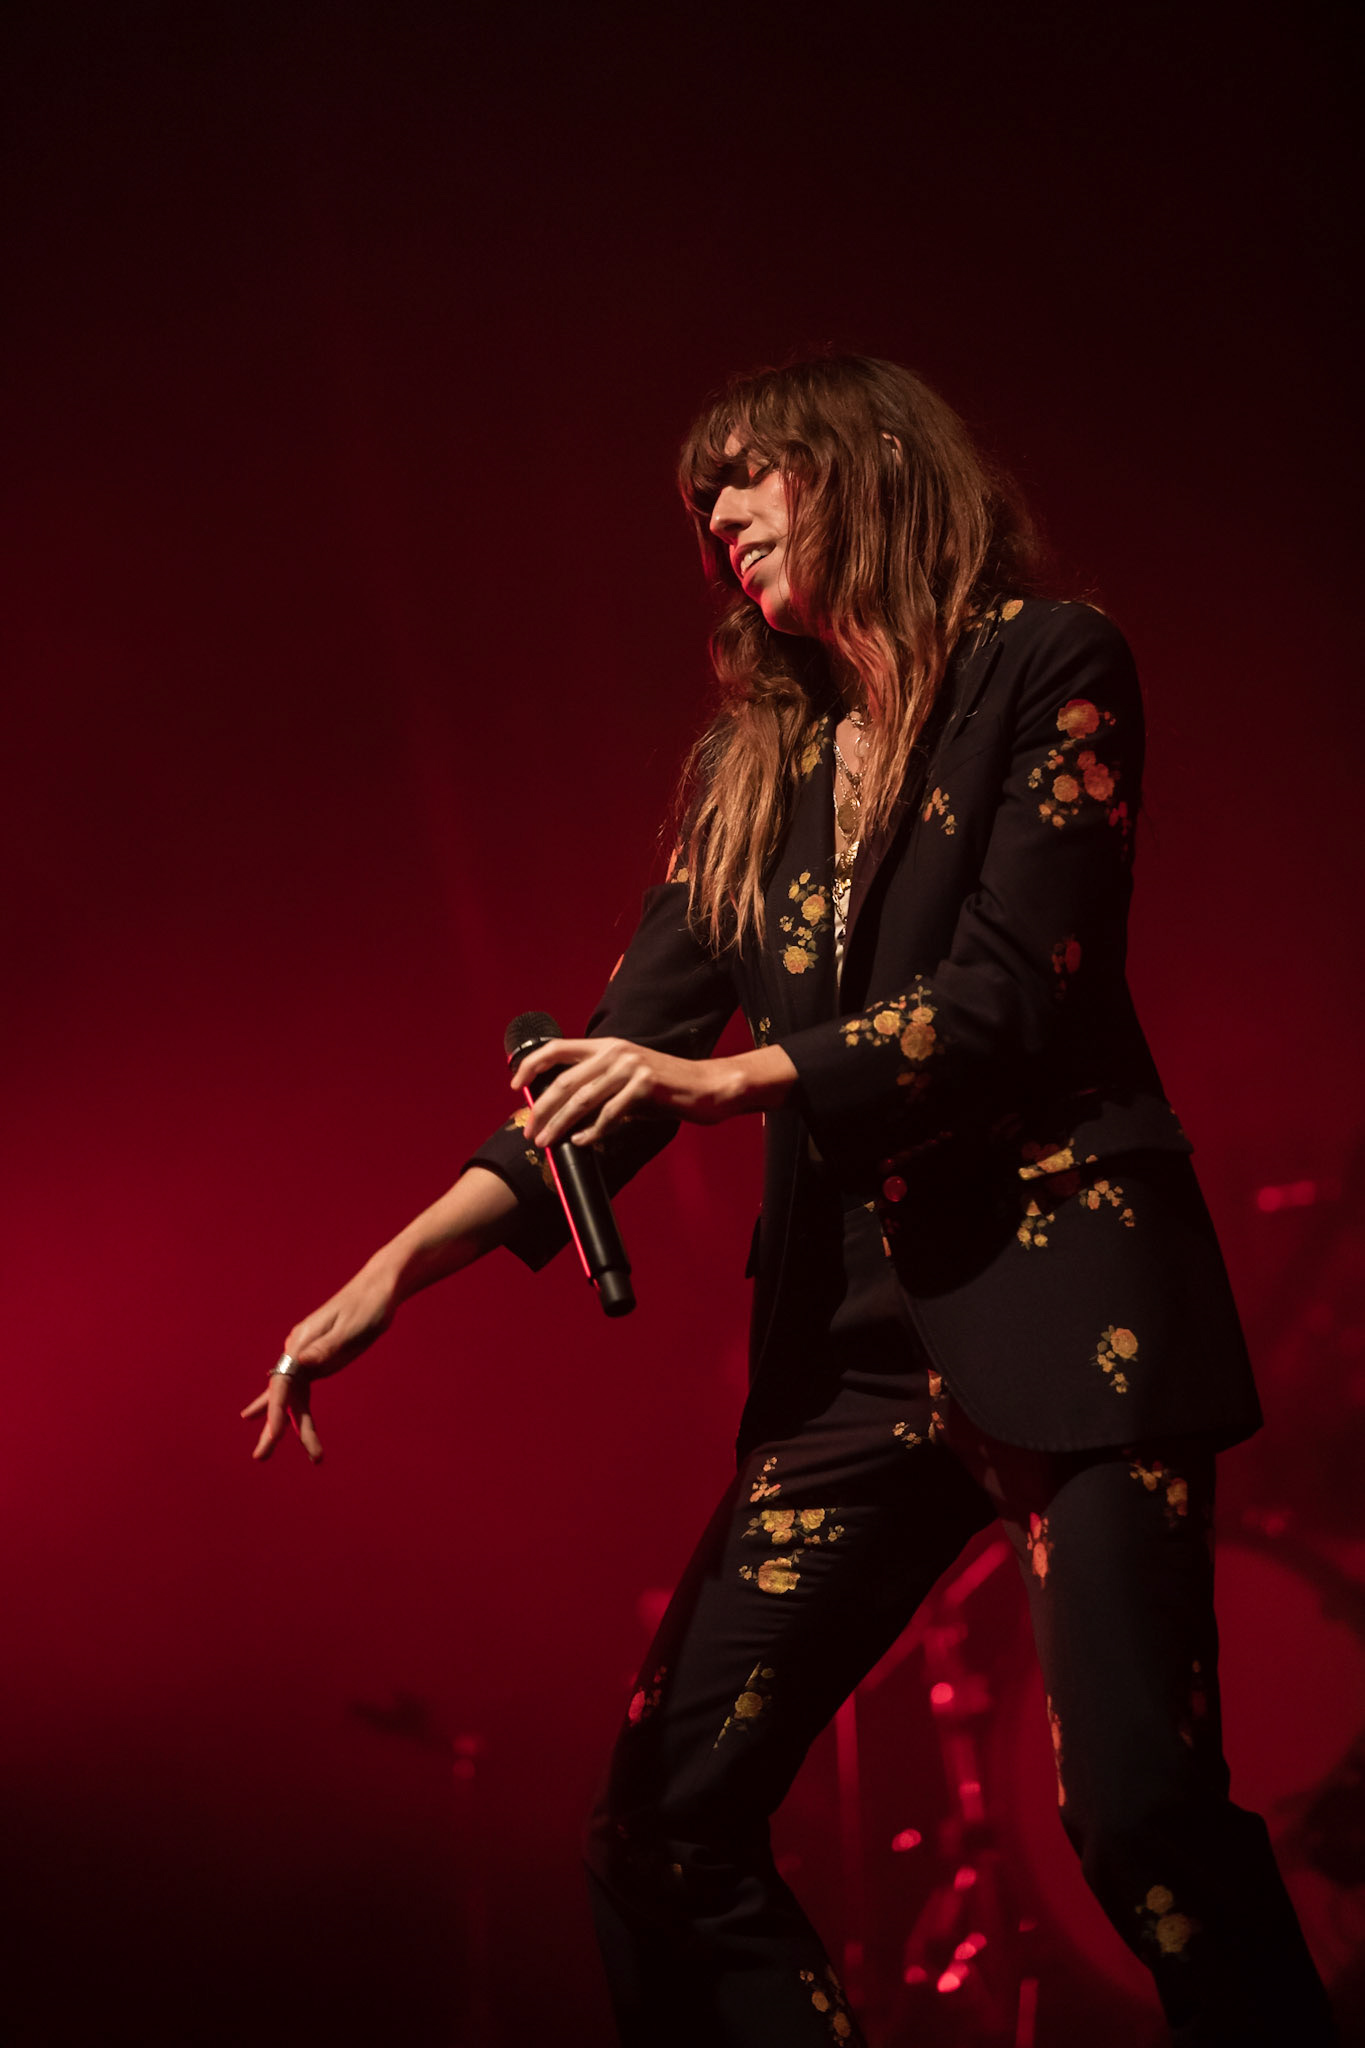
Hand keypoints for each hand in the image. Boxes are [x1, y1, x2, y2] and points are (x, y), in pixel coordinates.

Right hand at [240, 1265, 396, 1464]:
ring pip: (293, 1397)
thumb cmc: (367, 1306)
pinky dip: (297, 1411)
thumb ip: (326, 1347)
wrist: (379, 1289)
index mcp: (300, 1342)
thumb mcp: (350, 1328)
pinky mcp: (319, 1360)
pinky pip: (303, 1391)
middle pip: (282, 1395)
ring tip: (290, 1454)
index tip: (273, 1435)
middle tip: (260, 1457)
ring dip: (292, 1425)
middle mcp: (298, 1350)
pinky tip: (287, 1426)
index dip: (275, 1411)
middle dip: (273, 1427)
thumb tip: (299, 1362)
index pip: (282, 1383)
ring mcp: (307, 1356)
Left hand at [512, 1038, 795, 1150]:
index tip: (516, 1086)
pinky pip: (611, 1113)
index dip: (531, 1065)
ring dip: (561, 1123)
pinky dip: (594, 1131)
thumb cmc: (667, 1088)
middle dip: (542, 1109)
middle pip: (565, 1080)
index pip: (558, 1048)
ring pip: (583, 1098)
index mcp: (607, 1046)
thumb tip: (567, 1115)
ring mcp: (631, 1066)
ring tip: (547, 1141)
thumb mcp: (628, 1082)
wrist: (708, 1086)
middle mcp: (615, 1051)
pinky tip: (584, 1143)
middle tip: (531, 1132)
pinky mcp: (646, 1085)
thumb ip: (599, 1089)